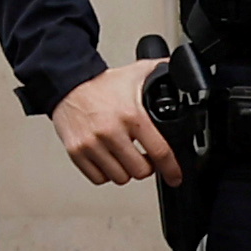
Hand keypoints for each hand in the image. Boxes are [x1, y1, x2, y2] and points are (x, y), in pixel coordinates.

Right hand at [54, 62, 183, 188]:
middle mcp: (111, 131)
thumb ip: (162, 72)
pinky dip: (105, 174)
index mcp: (131, 115)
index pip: (159, 152)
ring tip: (124, 158)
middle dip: (145, 167)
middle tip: (143, 158)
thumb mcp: (136, 74)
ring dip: (125, 171)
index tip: (175, 176)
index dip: (171, 169)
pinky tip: (108, 160)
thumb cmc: (100, 84)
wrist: (66, 84)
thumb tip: (183, 72)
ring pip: (119, 178)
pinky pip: (98, 178)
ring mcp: (92, 144)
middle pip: (140, 171)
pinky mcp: (77, 152)